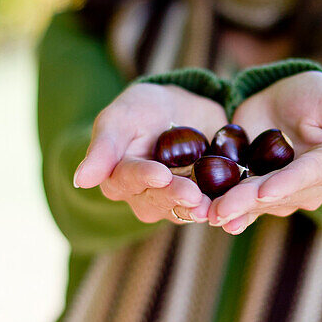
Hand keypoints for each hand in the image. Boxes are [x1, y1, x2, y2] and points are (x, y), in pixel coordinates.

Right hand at [73, 83, 227, 224]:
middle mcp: (147, 198)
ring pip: (189, 210)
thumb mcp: (121, 118)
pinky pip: (218, 208)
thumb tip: (81, 180)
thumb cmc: (143, 109)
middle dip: (178, 196)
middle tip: (193, 194)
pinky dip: (229, 210)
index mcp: (120, 179)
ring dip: (203, 209)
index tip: (159, 174)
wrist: (183, 109)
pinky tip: (240, 212)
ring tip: (214, 205)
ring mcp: (178, 204)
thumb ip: (103, 148)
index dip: (145, 178)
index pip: (130, 180)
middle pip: (162, 199)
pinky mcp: (208, 201)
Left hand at [206, 71, 321, 233]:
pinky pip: (239, 200)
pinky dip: (220, 204)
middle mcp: (308, 187)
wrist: (284, 99)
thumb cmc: (316, 97)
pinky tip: (202, 212)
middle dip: (247, 202)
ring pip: (254, 202)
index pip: (306, 176)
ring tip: (207, 213)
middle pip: (275, 194)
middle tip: (221, 210)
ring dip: (231, 209)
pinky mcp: (255, 191)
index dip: (285, 184)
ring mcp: (281, 193)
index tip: (264, 191)